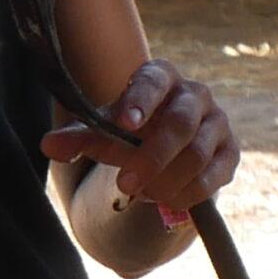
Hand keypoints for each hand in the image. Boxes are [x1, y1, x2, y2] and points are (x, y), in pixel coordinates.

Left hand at [38, 62, 238, 224]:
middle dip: (152, 157)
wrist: (168, 148)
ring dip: (167, 180)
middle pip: (180, 123)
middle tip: (125, 184)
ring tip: (144, 194)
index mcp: (161, 78)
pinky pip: (215, 175)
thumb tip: (47, 146)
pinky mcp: (230, 152)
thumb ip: (78, 139)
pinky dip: (189, 193)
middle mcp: (195, 94)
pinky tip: (168, 200)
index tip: (124, 123)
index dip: (140, 101)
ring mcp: (217, 122)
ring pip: (198, 153)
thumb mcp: (104, 133)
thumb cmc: (131, 132)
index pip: (153, 82)